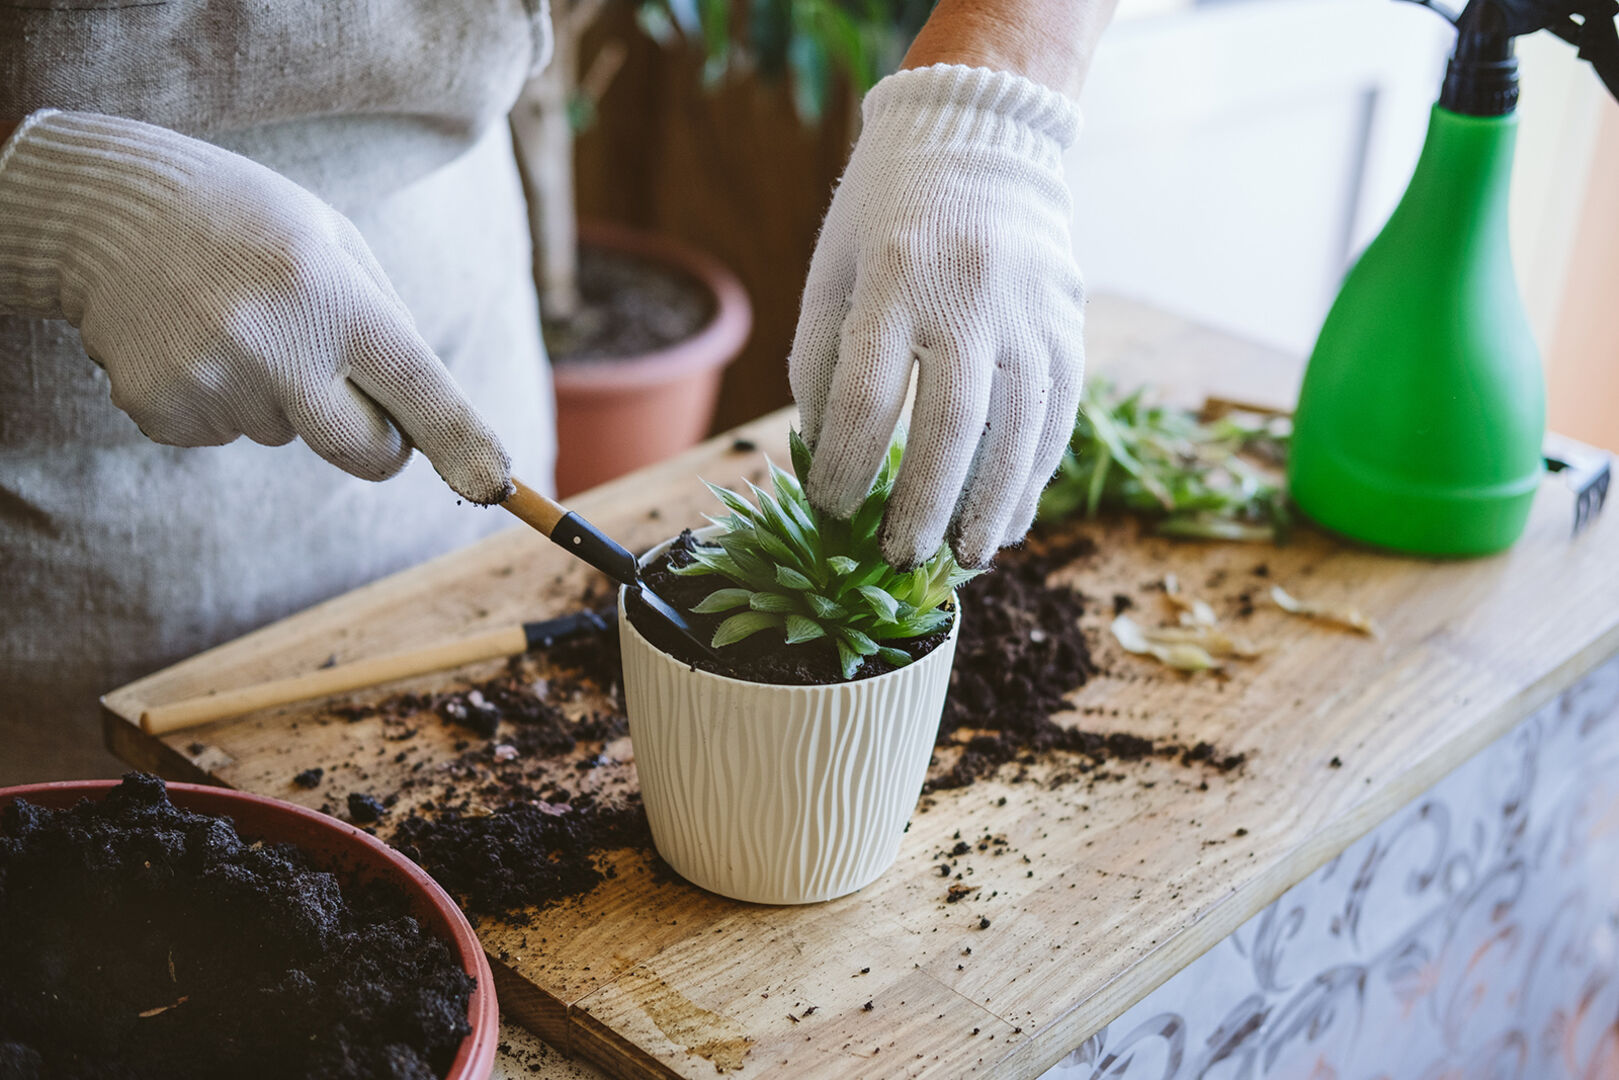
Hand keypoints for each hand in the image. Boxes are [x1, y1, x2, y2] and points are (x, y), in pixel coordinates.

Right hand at [0, 110, 512, 504]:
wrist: (108, 210)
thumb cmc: (250, 225)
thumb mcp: (338, 246)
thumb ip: (390, 330)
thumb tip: (439, 427)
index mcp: (332, 296)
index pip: (419, 390)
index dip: (462, 442)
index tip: (493, 483)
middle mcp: (275, 346)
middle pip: (366, 453)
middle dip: (378, 441)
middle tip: (344, 381)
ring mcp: (213, 383)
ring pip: (289, 435)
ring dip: (279, 395)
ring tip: (234, 322)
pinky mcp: (161, 411)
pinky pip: (226, 434)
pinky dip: (222, 399)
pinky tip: (193, 340)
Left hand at [788, 64, 1084, 568]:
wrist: (981, 135)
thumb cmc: (886, 209)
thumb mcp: (833, 266)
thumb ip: (822, 356)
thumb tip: (821, 453)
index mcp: (894, 276)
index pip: (865, 396)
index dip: (844, 465)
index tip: (829, 509)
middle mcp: (969, 295)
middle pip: (949, 427)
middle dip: (921, 504)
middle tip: (899, 557)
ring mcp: (1029, 312)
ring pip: (1017, 432)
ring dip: (990, 507)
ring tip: (965, 557)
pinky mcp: (1068, 325)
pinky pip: (1056, 417)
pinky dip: (1034, 476)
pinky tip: (1011, 518)